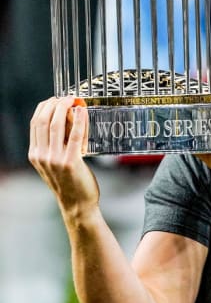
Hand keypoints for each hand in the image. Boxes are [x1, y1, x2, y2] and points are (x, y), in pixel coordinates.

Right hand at [28, 96, 98, 213]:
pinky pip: (75, 135)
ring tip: (74, 100)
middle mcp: (41, 156)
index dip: (45, 107)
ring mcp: (55, 159)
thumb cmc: (70, 182)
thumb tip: (67, 117)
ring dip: (65, 108)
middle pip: (43, 121)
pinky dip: (79, 120)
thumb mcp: (56, 161)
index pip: (35, 123)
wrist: (77, 205)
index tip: (55, 99)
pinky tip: (83, 112)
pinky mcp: (71, 162)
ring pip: (56, 125)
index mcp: (35, 154)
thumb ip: (58, 142)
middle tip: (66, 97)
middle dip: (54, 104)